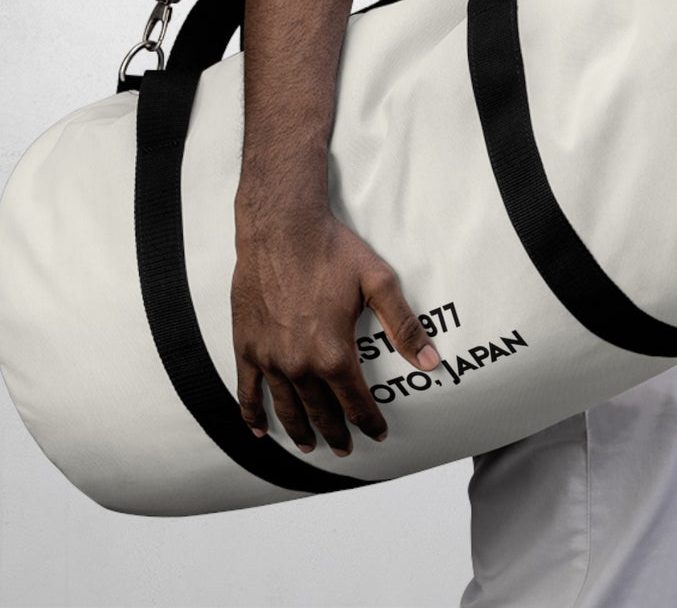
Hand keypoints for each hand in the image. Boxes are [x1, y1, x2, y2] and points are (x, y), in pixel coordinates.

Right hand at [231, 205, 441, 456]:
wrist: (280, 227)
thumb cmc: (330, 249)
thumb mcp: (378, 282)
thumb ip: (405, 326)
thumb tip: (431, 361)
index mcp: (334, 353)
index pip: (356, 402)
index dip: (369, 422)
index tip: (376, 434)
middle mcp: (299, 364)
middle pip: (321, 413)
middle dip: (337, 433)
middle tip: (345, 448)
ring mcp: (269, 358)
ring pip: (287, 408)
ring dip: (300, 431)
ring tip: (310, 446)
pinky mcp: (245, 346)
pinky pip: (247, 392)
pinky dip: (252, 415)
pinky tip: (260, 430)